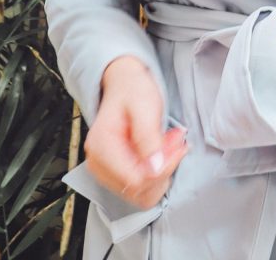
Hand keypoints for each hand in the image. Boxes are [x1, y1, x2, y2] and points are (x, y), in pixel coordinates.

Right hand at [84, 55, 187, 208]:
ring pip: (142, 193)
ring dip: (162, 172)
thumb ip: (148, 137)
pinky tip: (162, 152)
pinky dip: (156, 173)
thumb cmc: (132, 90)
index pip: (135, 181)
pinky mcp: (115, 173)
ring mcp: (105, 171)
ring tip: (170, 144)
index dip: (161, 170)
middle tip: (176, 142)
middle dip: (163, 170)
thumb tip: (155, 168)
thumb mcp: (144, 105)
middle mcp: (98, 163)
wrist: (124, 82)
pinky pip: (140, 187)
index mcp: (101, 147)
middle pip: (138, 191)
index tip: (177, 148)